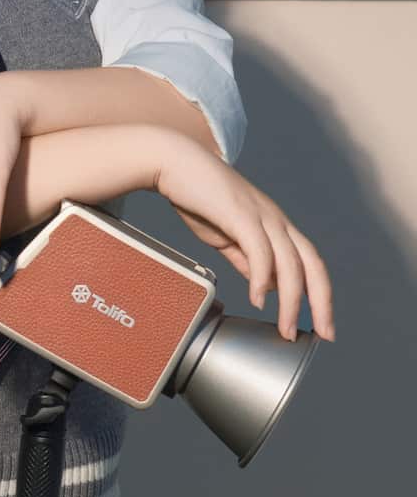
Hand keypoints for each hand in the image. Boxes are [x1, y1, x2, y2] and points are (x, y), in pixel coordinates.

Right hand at [153, 134, 335, 341]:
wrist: (173, 163)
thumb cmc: (196, 196)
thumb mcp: (225, 235)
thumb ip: (245, 258)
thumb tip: (263, 285)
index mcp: (275, 225)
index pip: (309, 263)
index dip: (319, 294)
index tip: (320, 324)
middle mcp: (276, 219)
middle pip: (312, 264)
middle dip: (321, 302)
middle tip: (324, 334)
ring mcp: (261, 215)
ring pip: (290, 263)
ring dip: (291, 300)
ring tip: (285, 328)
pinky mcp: (240, 214)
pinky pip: (260, 250)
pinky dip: (263, 277)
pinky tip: (259, 298)